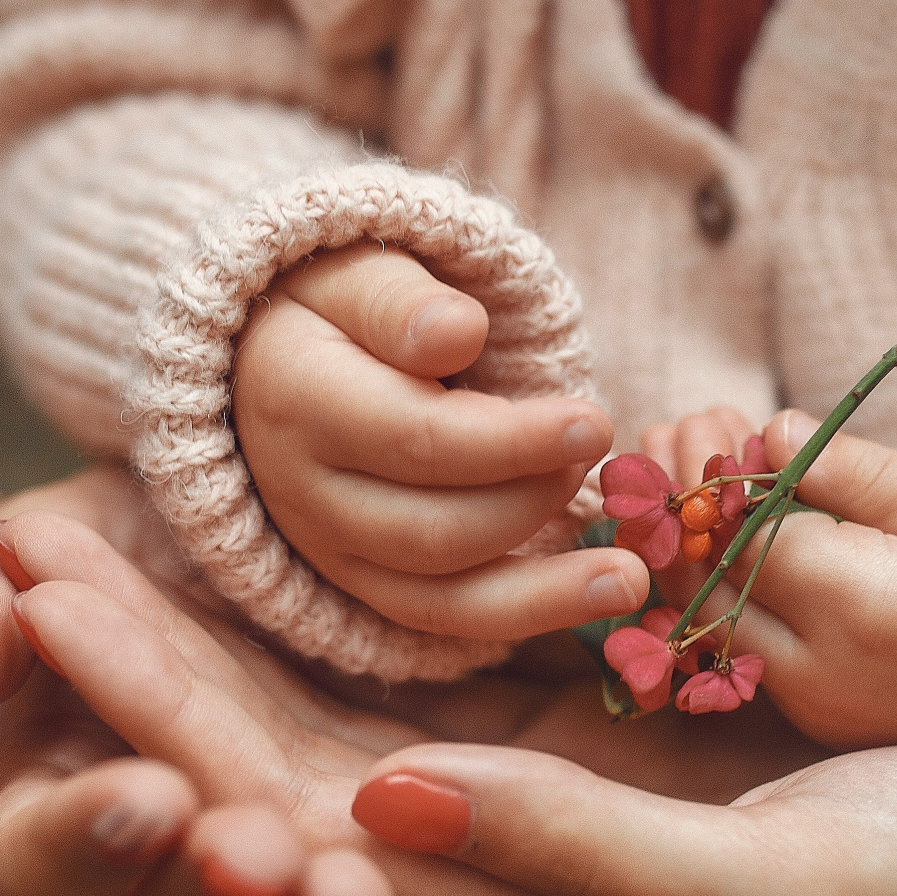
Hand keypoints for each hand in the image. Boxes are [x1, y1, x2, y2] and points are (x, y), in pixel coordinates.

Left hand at [0, 499, 867, 895]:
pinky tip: (254, 506)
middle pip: (271, 757)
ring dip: (207, 609)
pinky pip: (439, 639)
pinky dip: (336, 573)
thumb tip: (367, 809)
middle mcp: (498, 858)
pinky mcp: (599, 710)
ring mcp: (543, 778)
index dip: (140, 733)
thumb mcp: (773, 894)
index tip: (12, 614)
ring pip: (334, 696)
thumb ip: (576, 863)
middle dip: (132, 658)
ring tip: (75, 506)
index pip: (281, 844)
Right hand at [232, 243, 647, 638]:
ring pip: (444, 596)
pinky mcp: (366, 586)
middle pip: (435, 528)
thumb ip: (399, 302)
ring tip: (629, 565)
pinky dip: (530, 616)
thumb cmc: (332, 308)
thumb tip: (457, 331)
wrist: (268, 367)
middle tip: (598, 447)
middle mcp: (304, 492)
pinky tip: (603, 599)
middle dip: (534, 499)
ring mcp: (332, 550)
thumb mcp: (352, 273)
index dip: (514, 442)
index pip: (416, 439)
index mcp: (298, 400)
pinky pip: (450, 622)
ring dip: (548, 585)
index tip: (595, 423)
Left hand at [643, 407, 896, 795]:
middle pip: (702, 582)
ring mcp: (819, 710)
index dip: (713, 469)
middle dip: (682, 506)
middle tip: (684, 432)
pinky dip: (729, 590)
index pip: (736, 527)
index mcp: (858, 608)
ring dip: (695, 549)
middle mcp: (821, 673)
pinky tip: (742, 535)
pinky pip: (744, 654)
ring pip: (709, 623)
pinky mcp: (826, 725)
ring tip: (703, 473)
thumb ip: (862, 474)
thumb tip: (770, 435)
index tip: (712, 416)